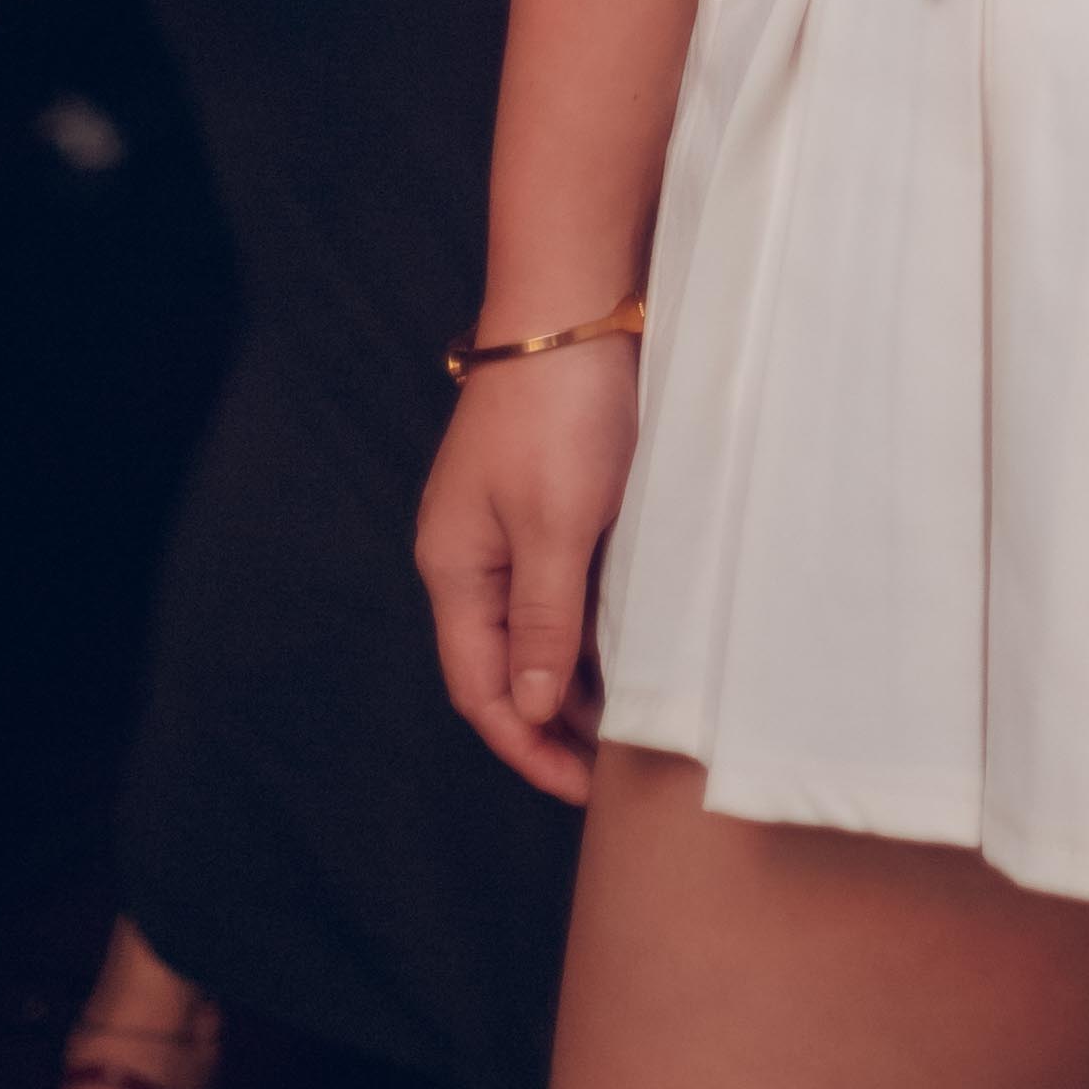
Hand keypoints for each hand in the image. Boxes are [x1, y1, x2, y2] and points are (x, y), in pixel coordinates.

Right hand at [415, 330, 643, 803]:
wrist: (576, 298)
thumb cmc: (561, 410)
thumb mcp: (557, 526)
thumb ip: (541, 621)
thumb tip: (524, 710)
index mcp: (455, 566)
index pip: (480, 688)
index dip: (526, 746)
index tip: (581, 790)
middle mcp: (473, 551)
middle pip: (504, 662)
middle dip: (552, 720)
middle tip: (614, 767)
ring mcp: (510, 521)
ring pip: (539, 624)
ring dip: (575, 674)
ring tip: (631, 720)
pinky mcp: (551, 492)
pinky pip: (566, 581)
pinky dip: (593, 621)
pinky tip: (633, 645)